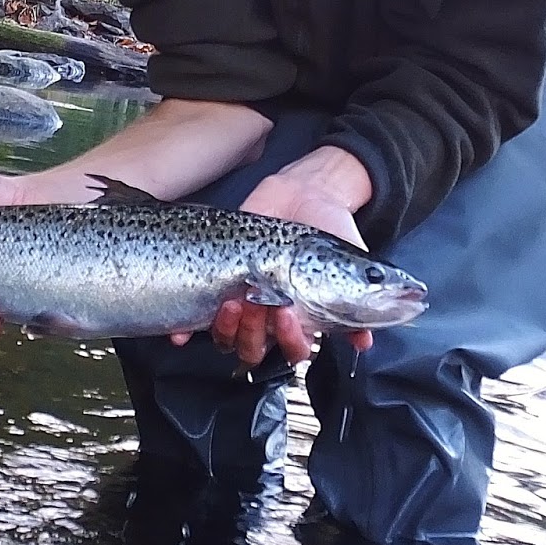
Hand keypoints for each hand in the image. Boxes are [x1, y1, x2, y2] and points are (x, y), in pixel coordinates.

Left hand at [187, 147, 376, 367]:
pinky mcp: (216, 284)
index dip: (290, 341)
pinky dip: (183, 330)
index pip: (294, 351)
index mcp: (302, 318)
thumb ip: (360, 300)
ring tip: (231, 301)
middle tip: (256, 302)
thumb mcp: (353, 262)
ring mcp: (241, 302)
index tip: (288, 313)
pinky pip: (195, 318)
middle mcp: (269, 317)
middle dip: (253, 332)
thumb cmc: (330, 228)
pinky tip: (178, 333)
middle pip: (256, 348)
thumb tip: (366, 341)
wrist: (304, 192)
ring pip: (227, 338)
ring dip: (226, 329)